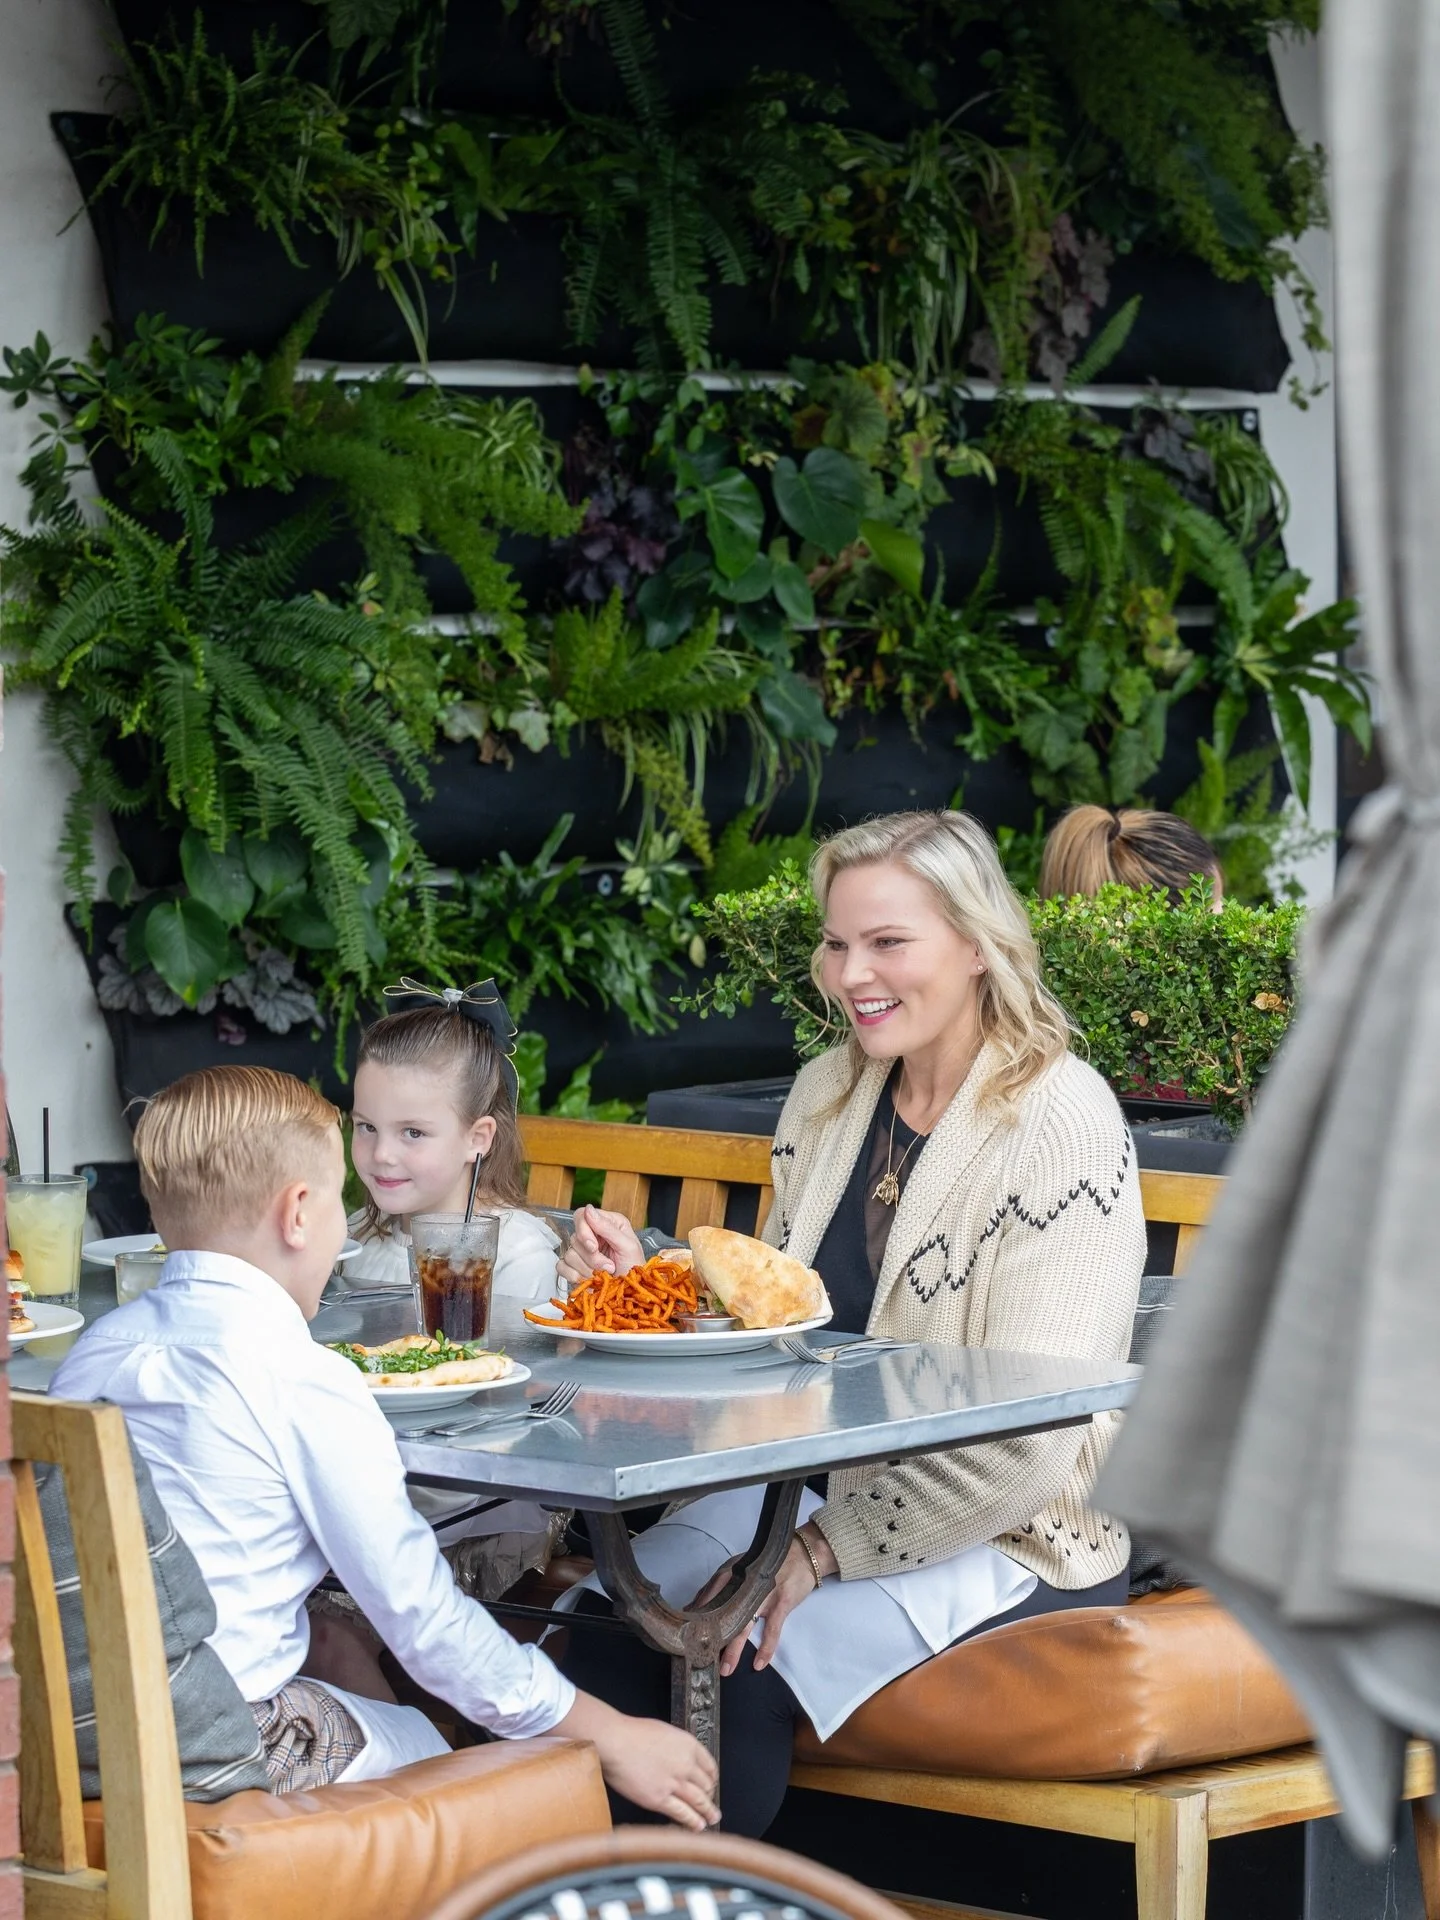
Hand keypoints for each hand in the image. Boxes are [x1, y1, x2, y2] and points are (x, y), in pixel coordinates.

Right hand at [556, 1691, 718, 1829]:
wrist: (615, 1741)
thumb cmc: (632, 1733)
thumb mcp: (664, 1731)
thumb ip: (676, 1747)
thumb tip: (680, 1759)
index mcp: (688, 1744)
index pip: (710, 1766)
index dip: (712, 1778)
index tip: (711, 1784)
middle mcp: (686, 1764)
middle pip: (706, 1785)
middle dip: (710, 1797)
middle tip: (712, 1805)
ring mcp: (673, 1783)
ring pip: (698, 1801)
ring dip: (707, 1812)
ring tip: (712, 1818)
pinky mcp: (659, 1799)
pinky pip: (681, 1813)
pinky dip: (692, 1821)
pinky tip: (697, 1826)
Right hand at [557, 1205, 644, 1286]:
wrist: (631, 1294)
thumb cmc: (635, 1270)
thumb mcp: (628, 1246)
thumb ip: (608, 1228)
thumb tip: (588, 1209)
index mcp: (607, 1223)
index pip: (581, 1216)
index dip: (584, 1232)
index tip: (593, 1247)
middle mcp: (593, 1235)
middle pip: (575, 1238)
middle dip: (592, 1257)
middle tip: (608, 1266)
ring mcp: (582, 1252)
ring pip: (569, 1254)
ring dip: (588, 1269)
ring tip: (604, 1275)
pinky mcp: (574, 1268)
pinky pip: (562, 1267)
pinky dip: (574, 1276)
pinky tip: (588, 1280)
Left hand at [698, 1525, 837, 1677]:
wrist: (803, 1554)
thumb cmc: (769, 1564)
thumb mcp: (742, 1569)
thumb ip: (720, 1586)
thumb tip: (694, 1606)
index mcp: (732, 1573)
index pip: (708, 1596)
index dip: (697, 1617)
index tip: (686, 1636)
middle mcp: (745, 1583)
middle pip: (723, 1614)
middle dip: (712, 1638)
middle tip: (702, 1659)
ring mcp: (764, 1593)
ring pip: (744, 1625)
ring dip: (734, 1649)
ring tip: (725, 1669)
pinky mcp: (782, 1602)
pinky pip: (772, 1630)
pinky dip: (766, 1648)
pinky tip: (759, 1664)